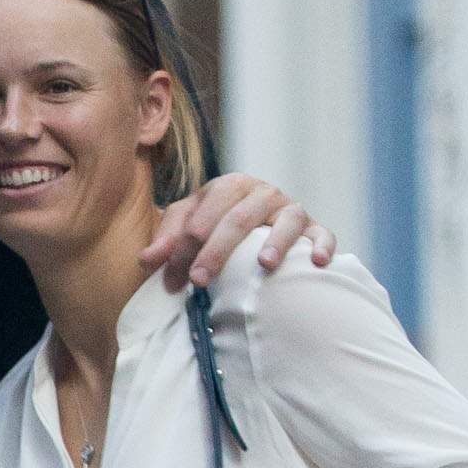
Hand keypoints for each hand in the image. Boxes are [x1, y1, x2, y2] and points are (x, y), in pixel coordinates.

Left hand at [142, 174, 336, 293]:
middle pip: (238, 217)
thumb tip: (146, 260)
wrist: (262, 231)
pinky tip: (317, 262)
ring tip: (265, 265)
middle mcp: (260, 192)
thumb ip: (168, 239)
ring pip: (285, 220)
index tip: (172, 281)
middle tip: (200, 281)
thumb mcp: (190, 229)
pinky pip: (322, 233)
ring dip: (276, 242)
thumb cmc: (218, 231)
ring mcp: (289, 208)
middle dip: (217, 249)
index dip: (184, 247)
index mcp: (227, 187)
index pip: (202, 214)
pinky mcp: (314, 227)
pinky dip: (321, 245)